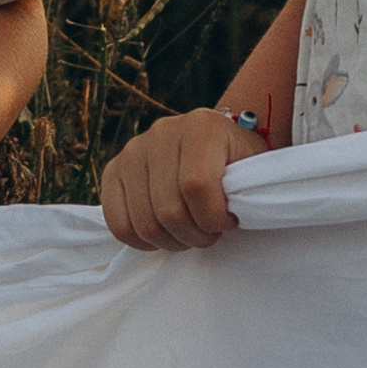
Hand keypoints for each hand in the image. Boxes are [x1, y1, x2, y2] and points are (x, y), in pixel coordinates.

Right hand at [99, 108, 267, 249]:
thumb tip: (234, 213)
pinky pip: (118, 224)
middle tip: (209, 232)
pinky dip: (142, 241)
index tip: (229, 223)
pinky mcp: (113, 170)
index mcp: (200, 126)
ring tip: (190, 231)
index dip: (214, 218)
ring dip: (172, 241)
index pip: (197, 186)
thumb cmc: (237, 161)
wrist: (214, 142)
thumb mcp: (253, 166)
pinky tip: (164, 234)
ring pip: (144, 223)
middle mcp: (162, 132)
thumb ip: (249, 186)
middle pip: (169, 210)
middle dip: (196, 235)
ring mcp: (133, 150)